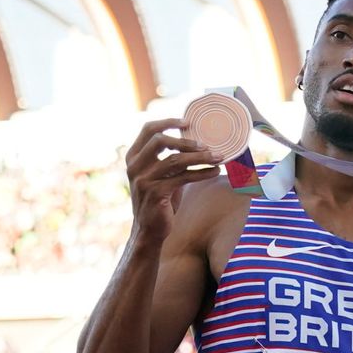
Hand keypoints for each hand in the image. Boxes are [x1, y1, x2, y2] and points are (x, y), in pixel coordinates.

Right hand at [125, 118, 222, 242]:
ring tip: (218, 157)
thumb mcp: (162, 175)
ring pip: (175, 159)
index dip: (168, 122)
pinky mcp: (155, 193)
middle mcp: (135, 166)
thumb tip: (197, 141)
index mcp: (134, 157)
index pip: (148, 129)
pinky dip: (202, 173)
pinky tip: (215, 171)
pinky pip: (183, 177)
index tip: (188, 122)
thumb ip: (172, 158)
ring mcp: (143, 180)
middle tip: (207, 145)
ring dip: (200, 157)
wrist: (149, 230)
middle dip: (187, 140)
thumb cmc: (160, 200)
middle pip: (160, 140)